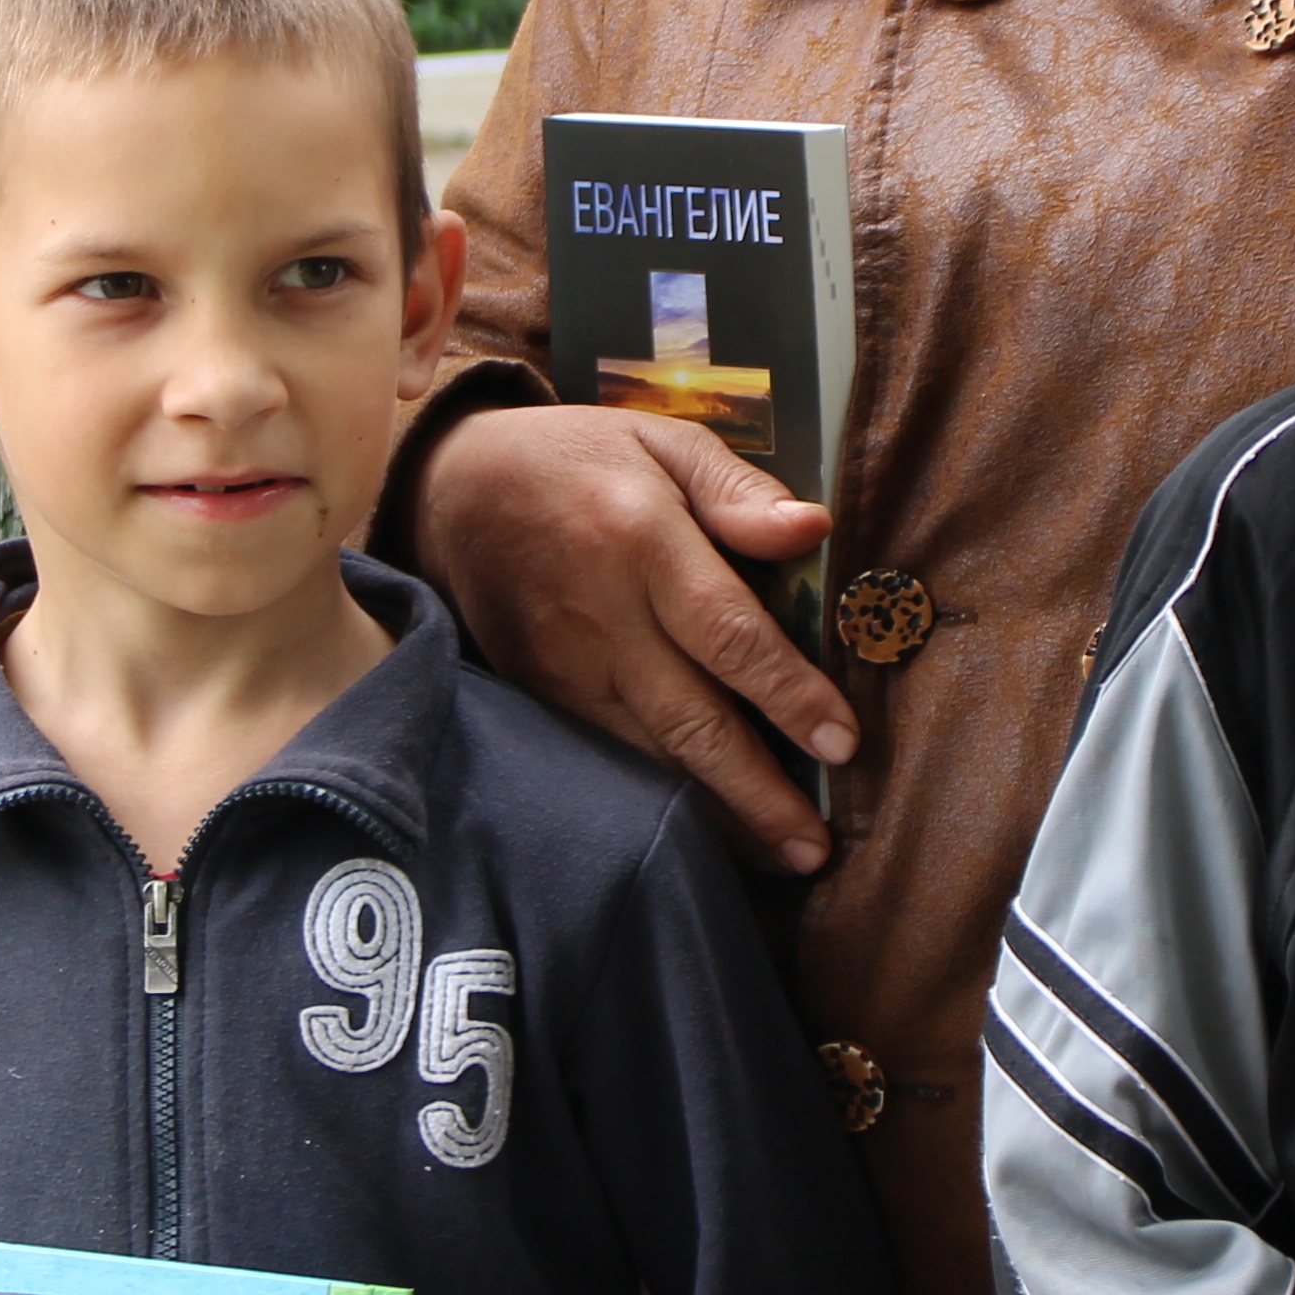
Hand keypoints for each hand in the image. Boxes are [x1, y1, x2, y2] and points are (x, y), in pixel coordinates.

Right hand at [412, 404, 847, 868]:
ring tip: (782, 854)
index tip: (842, 744)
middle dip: (758, 792)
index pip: (728, 633)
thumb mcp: (661, 441)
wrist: (453, 489)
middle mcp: (601, 615)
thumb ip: (739, 489)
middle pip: (691, 719)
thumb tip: (813, 530)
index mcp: (641, 539)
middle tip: (816, 848)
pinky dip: (661, 801)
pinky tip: (709, 829)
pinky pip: (610, 759)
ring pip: (649, 757)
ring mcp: (563, 666)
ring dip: (717, 814)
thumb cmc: (579, 459)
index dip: (788, 694)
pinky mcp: (539, 696)